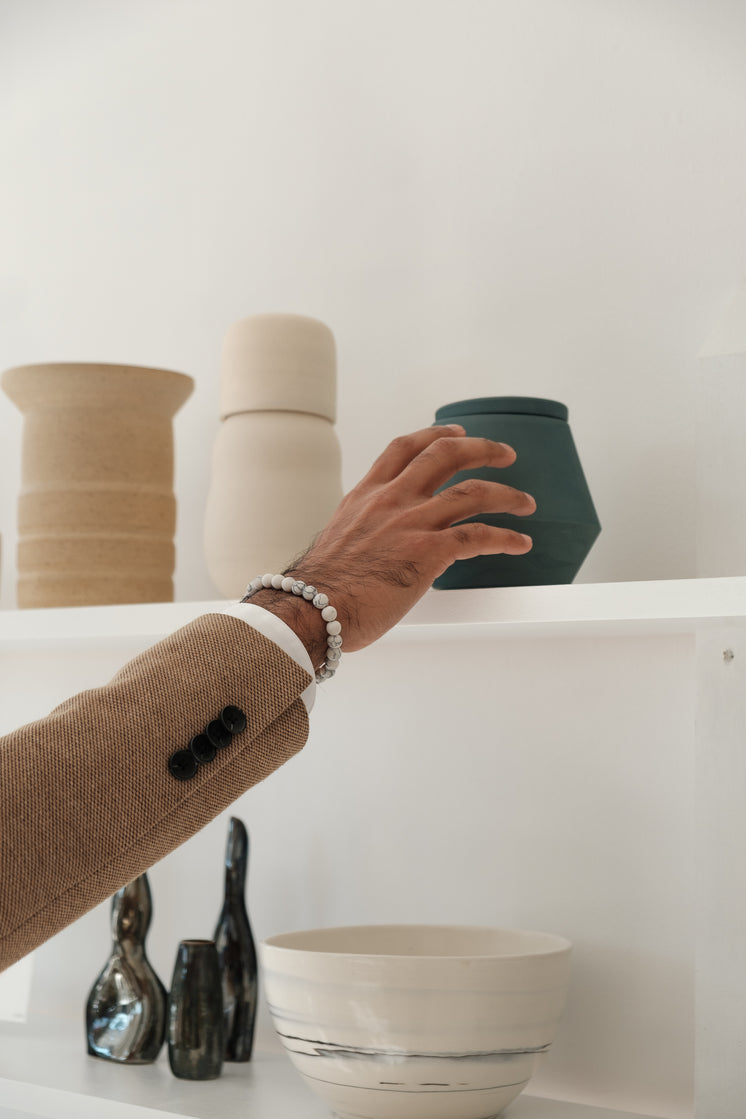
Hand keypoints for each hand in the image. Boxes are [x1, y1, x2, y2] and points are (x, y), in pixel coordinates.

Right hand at [249, 425, 534, 666]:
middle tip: (504, 455)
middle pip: (445, 455)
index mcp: (366, 496)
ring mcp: (411, 523)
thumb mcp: (339, 544)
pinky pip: (479, 536)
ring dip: (507, 495)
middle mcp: (391, 501)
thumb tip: (377, 546)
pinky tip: (520, 543)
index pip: (403, 449)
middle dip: (482, 450)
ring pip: (472, 493)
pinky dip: (506, 537)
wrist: (313, 610)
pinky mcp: (428, 552)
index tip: (456, 434)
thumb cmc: (321, 591)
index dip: (435, 435)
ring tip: (525, 503)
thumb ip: (364, 534)